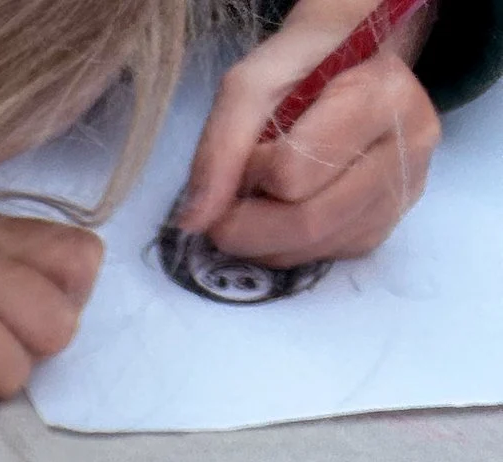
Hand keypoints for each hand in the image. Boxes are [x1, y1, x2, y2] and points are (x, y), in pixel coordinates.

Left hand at [177, 0, 437, 266]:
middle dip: (246, 227)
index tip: (249, 151)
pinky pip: (322, 259)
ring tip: (257, 201)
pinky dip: (285, 248)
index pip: (295, 172)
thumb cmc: (304, 64)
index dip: (253, 171)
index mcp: (383, 95)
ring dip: (262, 242)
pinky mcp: (386, 225)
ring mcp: (403, 191)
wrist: (353, 60)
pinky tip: (284, 212)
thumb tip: (195, 221)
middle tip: (223, 210)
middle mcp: (408, 146)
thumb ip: (220, 145)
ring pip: (312, 249)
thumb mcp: (252, 82)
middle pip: (307, 223)